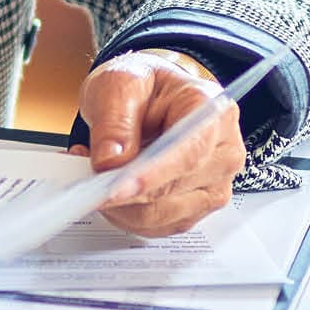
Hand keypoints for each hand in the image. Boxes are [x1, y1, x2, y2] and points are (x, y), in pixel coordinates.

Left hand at [74, 50, 246, 236]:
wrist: (153, 100)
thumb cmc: (145, 88)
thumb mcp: (120, 83)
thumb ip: (115, 120)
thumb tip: (111, 161)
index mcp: (213, 112)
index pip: (190, 153)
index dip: (153, 176)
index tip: (118, 188)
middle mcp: (223, 152)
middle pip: (173, 192)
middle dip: (123, 192)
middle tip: (86, 176)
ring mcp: (213, 185)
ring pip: (160, 216)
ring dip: (119, 205)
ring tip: (96, 175)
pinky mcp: (195, 208)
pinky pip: (154, 227)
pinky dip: (124, 214)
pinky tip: (111, 190)